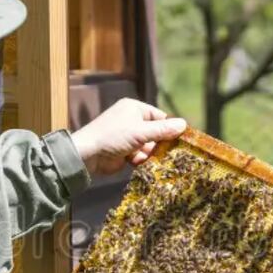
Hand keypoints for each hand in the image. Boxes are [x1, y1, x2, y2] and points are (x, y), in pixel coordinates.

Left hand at [69, 98, 186, 175]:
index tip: (181, 140)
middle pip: (155, 133)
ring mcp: (127, 136)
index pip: (159, 117)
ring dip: (149, 154)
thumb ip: (162, 130)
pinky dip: (141, 160)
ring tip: (148, 158)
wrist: (88, 155)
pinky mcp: (124, 151)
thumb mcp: (141, 132)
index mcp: (134, 109)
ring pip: (149, 146)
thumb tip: (184, 124)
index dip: (169, 128)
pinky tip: (137, 163)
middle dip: (159, 144)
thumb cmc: (113, 137)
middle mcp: (131, 120)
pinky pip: (140, 155)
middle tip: (170, 154)